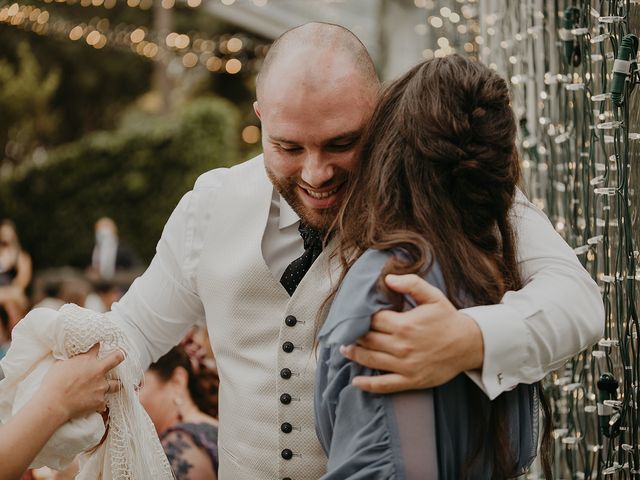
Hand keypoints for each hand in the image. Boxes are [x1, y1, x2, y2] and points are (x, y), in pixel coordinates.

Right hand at [41, 343, 123, 421]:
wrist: (54, 403)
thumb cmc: (53, 383)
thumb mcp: (60, 365)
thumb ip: (71, 362)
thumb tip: (72, 361)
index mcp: (87, 360)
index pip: (97, 347)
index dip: (99, 345)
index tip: (100, 345)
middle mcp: (98, 371)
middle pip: (117, 359)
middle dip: (121, 356)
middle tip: (123, 355)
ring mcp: (101, 386)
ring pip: (117, 384)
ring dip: (115, 385)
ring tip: (116, 385)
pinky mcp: (100, 401)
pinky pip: (104, 403)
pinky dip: (100, 404)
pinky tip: (96, 405)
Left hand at [340, 274, 483, 392]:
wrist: (469, 344)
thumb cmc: (448, 319)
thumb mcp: (432, 296)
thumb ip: (410, 284)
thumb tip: (388, 279)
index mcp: (405, 324)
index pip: (373, 320)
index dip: (362, 317)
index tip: (355, 316)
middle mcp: (402, 346)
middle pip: (368, 340)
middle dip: (354, 335)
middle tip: (346, 332)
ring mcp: (405, 365)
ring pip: (371, 360)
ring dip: (355, 355)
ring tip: (346, 349)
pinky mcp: (411, 380)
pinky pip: (384, 385)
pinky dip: (368, 385)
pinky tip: (357, 382)